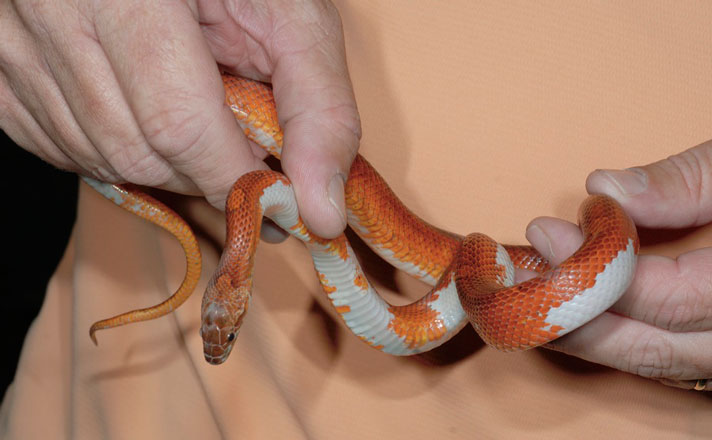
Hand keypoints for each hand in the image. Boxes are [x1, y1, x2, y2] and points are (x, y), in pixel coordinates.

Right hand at [0, 0, 359, 237]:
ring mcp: (13, 40)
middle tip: (238, 152)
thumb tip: (321, 211)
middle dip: (201, 173)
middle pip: (134, 150)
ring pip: (96, 157)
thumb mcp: (292, 18)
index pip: (176, 123)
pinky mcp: (0, 66)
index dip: (231, 175)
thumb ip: (319, 108)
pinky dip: (115, 152)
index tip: (269, 188)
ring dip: (162, 164)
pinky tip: (143, 117)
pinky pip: (59, 148)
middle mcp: (51, 8)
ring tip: (194, 120)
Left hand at [526, 140, 711, 390]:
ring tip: (534, 293)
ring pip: (658, 363)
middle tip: (519, 280)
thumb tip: (605, 190)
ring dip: (588, 333)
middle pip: (653, 350)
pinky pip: (668, 358)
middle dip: (574, 318)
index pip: (670, 298)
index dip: (600, 269)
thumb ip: (688, 179)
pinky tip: (581, 308)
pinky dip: (619, 337)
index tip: (547, 233)